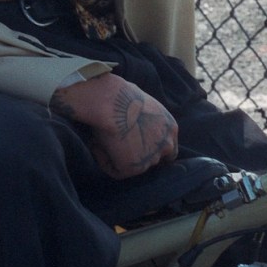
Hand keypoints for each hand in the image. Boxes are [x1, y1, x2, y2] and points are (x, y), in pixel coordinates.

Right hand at [52, 74, 178, 178]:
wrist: (111, 102)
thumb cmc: (122, 95)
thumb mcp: (144, 105)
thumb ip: (147, 120)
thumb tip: (134, 124)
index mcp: (170, 128)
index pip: (169, 148)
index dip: (153, 149)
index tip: (138, 146)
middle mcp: (165, 145)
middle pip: (154, 160)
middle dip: (138, 155)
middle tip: (118, 147)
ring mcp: (151, 158)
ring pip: (134, 166)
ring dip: (119, 157)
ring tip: (102, 140)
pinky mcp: (133, 168)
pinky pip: (116, 171)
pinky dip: (104, 160)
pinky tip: (96, 145)